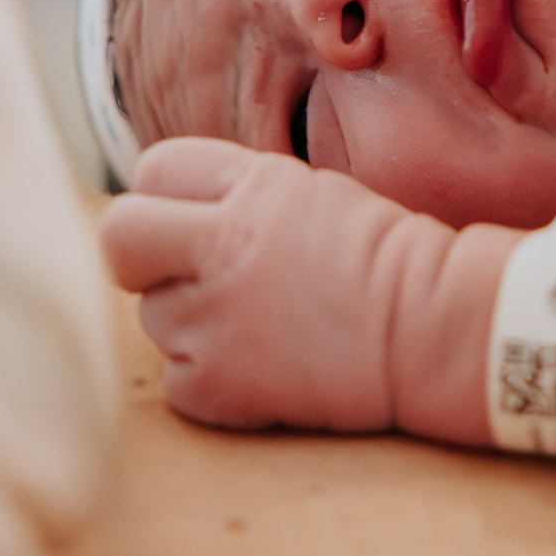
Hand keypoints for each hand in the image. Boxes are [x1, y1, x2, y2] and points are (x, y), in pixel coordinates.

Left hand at [101, 137, 445, 432]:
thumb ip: (238, 195)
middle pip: (119, 236)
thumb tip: (173, 213)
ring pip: (152, 316)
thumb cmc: (388, 262)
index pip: (153, 171)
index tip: (195, 222)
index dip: (169, 198)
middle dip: (141, 255)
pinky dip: (211, 382)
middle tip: (186, 275)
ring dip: (191, 324)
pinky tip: (264, 369)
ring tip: (257, 328)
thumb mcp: (310, 194)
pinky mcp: (217, 384)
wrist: (436, 331)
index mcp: (251, 186)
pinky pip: (177, 380)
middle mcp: (222, 244)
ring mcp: (214, 317)